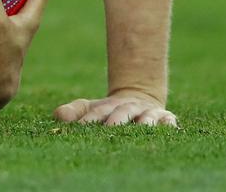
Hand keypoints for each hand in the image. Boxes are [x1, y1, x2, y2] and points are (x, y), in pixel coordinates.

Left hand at [54, 90, 177, 126]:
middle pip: (122, 113)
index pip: (97, 112)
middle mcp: (128, 107)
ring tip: (142, 127)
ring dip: (144, 122)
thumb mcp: (91, 108)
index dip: (89, 119)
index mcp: (108, 106)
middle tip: (110, 128)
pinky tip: (168, 127)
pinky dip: (168, 124)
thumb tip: (58, 116)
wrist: (139, 97)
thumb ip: (75, 111)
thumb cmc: (110, 111)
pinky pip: (168, 121)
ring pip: (146, 117)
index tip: (81, 127)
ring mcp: (147, 112)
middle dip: (117, 120)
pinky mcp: (165, 118)